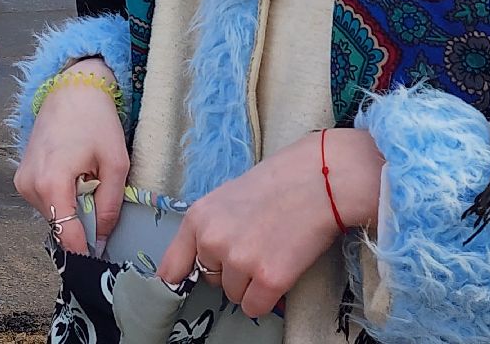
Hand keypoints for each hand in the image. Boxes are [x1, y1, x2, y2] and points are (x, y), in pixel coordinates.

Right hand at [13, 59, 129, 253]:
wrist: (71, 90)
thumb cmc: (95, 121)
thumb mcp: (115, 165)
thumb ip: (109, 207)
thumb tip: (102, 240)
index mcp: (51, 183)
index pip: (67, 236)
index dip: (86, 251)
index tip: (103, 257)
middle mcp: (29, 185)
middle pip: (59, 227)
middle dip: (82, 225)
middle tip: (101, 204)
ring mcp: (22, 181)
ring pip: (52, 216)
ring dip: (72, 211)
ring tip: (87, 183)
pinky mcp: (21, 177)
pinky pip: (45, 202)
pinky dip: (62, 199)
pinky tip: (74, 178)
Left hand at [158, 128, 383, 317]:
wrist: (318, 180)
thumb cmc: (274, 185)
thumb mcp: (224, 199)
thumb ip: (207, 229)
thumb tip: (196, 261)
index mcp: (196, 219)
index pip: (171, 267)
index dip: (180, 278)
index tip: (184, 285)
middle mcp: (212, 242)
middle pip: (210, 280)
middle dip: (229, 271)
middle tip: (254, 246)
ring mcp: (240, 261)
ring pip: (235, 295)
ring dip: (250, 285)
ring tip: (270, 253)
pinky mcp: (269, 279)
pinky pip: (255, 308)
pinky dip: (267, 299)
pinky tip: (279, 274)